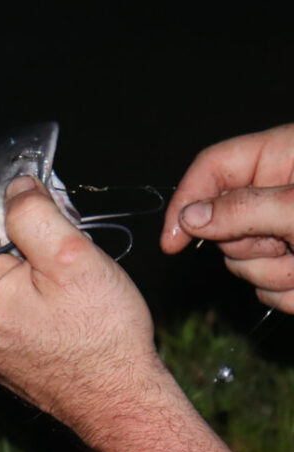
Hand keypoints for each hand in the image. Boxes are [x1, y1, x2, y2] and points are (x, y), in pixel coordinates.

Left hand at [0, 175, 164, 430]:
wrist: (118, 401)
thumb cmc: (99, 338)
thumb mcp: (71, 258)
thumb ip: (33, 215)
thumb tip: (14, 187)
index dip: (6, 210)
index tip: (39, 208)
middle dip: (20, 239)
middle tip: (64, 247)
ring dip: (28, 267)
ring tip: (67, 280)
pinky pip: (6, 305)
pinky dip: (30, 294)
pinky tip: (61, 304)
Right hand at [161, 123, 293, 312]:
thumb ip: (243, 209)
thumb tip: (189, 217)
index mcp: (284, 156)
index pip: (214, 166)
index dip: (187, 201)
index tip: (173, 241)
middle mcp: (280, 192)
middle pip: (222, 221)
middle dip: (247, 247)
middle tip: (285, 246)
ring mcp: (287, 231)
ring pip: (244, 262)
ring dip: (274, 274)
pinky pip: (268, 287)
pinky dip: (290, 292)